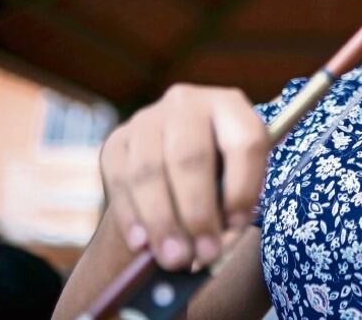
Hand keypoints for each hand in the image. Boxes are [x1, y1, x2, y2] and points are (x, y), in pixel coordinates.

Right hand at [99, 84, 268, 269]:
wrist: (174, 163)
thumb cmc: (219, 174)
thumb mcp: (236, 177)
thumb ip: (233, 202)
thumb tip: (213, 243)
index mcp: (231, 106)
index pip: (245, 142)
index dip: (243, 187)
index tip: (239, 224)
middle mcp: (188, 103)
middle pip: (190, 156)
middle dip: (197, 213)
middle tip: (204, 254)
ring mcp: (148, 119)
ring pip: (149, 170)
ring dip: (162, 222)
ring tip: (175, 258)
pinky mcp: (117, 140)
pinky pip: (120, 180)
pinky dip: (132, 217)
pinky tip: (143, 243)